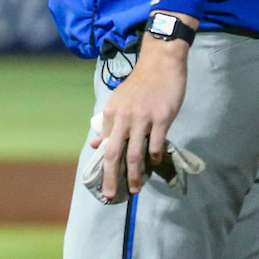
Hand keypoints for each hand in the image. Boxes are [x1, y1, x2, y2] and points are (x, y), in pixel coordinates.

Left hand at [92, 30, 190, 196]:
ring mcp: (143, 118)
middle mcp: (124, 117)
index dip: (104, 167)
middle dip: (111, 177)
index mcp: (111, 112)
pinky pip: (156, 144)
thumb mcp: (119, 100)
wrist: (160, 62)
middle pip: (115, 153)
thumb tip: (97, 145)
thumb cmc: (140, 83)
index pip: (105, 146)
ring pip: (135, 153)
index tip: (105, 182)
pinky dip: (155, 158)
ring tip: (135, 188)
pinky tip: (155, 164)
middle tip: (110, 195)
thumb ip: (109, 124)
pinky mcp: (162, 118)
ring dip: (134, 175)